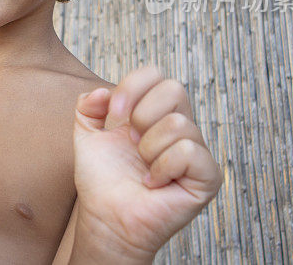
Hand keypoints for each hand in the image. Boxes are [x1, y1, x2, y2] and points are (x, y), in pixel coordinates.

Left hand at [71, 65, 222, 260]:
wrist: (105, 218)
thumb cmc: (101, 180)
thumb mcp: (85, 135)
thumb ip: (87, 106)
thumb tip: (102, 91)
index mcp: (155, 112)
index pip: (155, 74)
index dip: (131, 87)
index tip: (113, 114)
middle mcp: (180, 126)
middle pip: (173, 88)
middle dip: (141, 115)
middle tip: (131, 143)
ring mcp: (196, 151)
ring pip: (178, 124)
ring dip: (148, 148)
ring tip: (143, 167)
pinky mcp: (207, 177)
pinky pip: (188, 151)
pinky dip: (163, 167)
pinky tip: (154, 182)